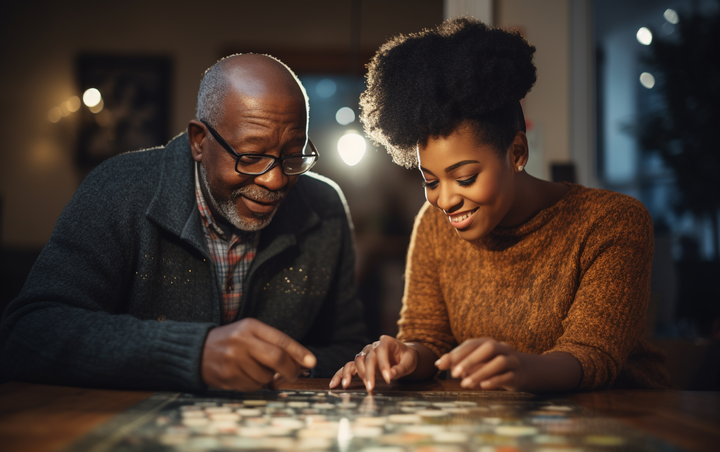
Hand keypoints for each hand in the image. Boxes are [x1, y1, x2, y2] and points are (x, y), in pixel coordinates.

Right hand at [201, 318, 315, 390]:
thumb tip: (301, 362)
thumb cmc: (232, 341)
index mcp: (250, 327)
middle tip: (295, 374)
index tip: (311, 362)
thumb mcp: (250, 332)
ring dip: (270, 378)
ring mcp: (233, 360)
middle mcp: (241, 342)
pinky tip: (248, 375)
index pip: (280, 339)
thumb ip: (273, 343)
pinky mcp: (227, 377)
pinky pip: (253, 386)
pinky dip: (257, 384)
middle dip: (291, 369)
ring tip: (260, 370)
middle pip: (276, 358)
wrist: (198, 350)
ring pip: (265, 376)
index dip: (299, 352)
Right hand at [328, 335, 418, 390]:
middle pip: (367, 358)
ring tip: (347, 385)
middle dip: (367, 373)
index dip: (383, 364)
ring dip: (352, 373)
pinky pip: (348, 367)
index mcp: (386, 342)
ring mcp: (365, 354)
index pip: (381, 351)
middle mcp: (373, 346)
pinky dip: (340, 375)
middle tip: (370, 387)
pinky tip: (334, 384)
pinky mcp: (361, 363)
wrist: (403, 356)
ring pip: (356, 361)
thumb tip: (390, 375)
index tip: (388, 378)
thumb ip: (400, 369)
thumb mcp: (409, 362)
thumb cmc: (407, 358)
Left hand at [435, 338, 523, 389]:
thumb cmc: (488, 366)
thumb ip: (455, 361)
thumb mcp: (472, 362)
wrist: (519, 373)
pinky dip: (494, 381)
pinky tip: (482, 386)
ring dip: (481, 372)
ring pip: (499, 362)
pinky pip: (507, 376)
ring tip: (465, 384)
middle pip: (489, 348)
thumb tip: (438, 364)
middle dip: (471, 360)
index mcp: (488, 342)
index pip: (473, 344)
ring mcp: (512, 361)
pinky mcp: (517, 376)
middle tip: (455, 374)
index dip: (458, 353)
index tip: (444, 365)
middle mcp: (502, 348)